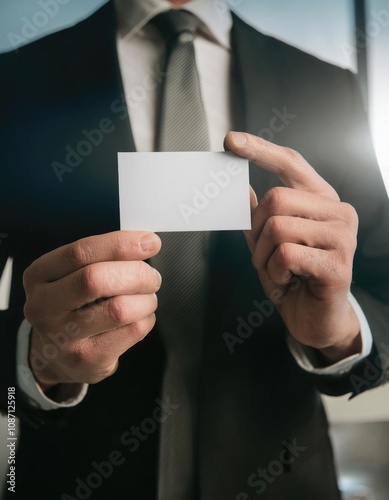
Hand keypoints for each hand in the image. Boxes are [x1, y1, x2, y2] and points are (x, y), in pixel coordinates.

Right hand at [23, 231, 161, 391]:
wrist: (56, 356)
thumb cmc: (72, 306)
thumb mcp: (72, 275)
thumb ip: (101, 256)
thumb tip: (145, 243)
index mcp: (39, 275)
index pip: (81, 252)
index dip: (120, 244)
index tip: (149, 242)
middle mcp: (44, 306)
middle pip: (96, 279)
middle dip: (136, 273)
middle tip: (152, 277)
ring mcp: (64, 337)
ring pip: (119, 308)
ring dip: (146, 299)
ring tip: (147, 298)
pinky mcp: (87, 359)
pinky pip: (132, 331)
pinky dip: (147, 319)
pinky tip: (140, 317)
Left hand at [225, 131, 361, 362]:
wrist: (316, 319)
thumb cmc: (293, 277)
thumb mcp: (268, 243)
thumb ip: (257, 215)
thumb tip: (240, 188)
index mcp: (321, 200)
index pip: (290, 163)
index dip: (259, 150)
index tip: (230, 140)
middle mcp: (338, 212)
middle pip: (275, 198)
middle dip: (256, 232)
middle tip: (264, 256)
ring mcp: (342, 237)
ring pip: (277, 226)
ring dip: (263, 255)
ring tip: (278, 271)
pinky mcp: (338, 264)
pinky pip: (285, 254)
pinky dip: (274, 272)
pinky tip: (288, 281)